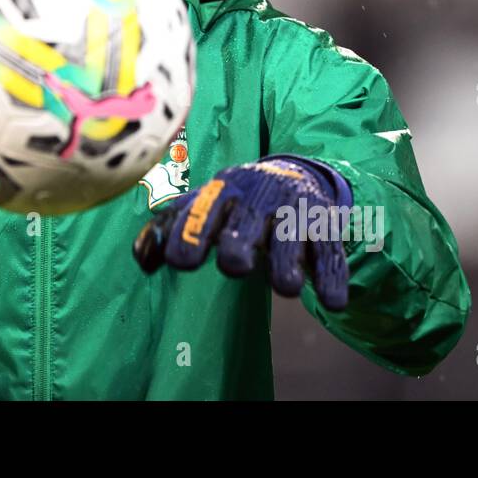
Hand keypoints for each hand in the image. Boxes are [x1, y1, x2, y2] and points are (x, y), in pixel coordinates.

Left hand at [132, 154, 351, 310]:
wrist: (291, 174)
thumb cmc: (233, 202)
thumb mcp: (201, 206)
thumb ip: (168, 230)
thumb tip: (144, 263)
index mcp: (220, 194)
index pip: (200, 214)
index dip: (189, 238)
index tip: (184, 263)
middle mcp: (256, 200)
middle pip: (245, 222)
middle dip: (239, 244)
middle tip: (236, 267)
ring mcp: (291, 211)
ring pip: (289, 237)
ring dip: (287, 263)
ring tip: (286, 288)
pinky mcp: (323, 225)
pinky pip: (330, 251)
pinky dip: (332, 278)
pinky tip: (332, 303)